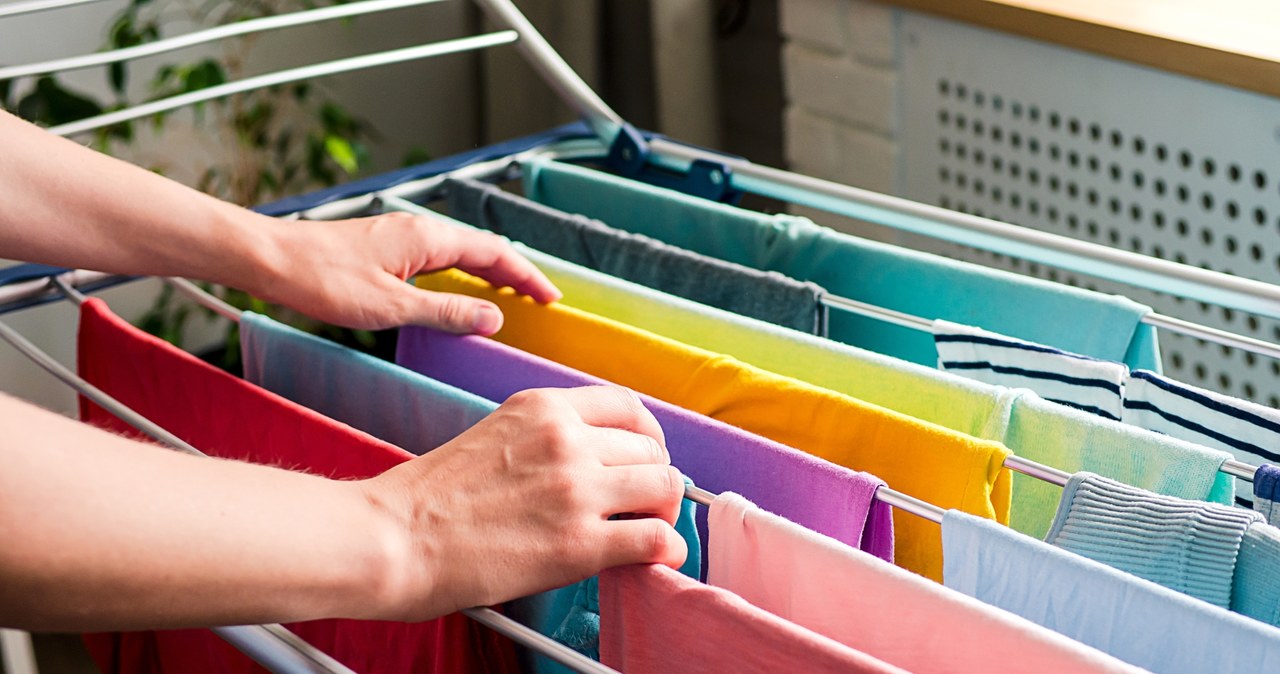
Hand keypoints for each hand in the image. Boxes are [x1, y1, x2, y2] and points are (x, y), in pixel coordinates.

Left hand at [254, 211, 560, 333]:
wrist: (270, 259)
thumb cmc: (322, 279)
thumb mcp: (391, 306)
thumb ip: (445, 313)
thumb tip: (493, 319)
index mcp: (429, 238)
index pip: (495, 253)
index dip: (527, 276)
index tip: (550, 298)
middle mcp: (419, 230)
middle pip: (482, 248)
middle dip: (514, 273)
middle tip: (540, 300)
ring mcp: (401, 237)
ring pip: (460, 252)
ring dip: (488, 273)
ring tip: (509, 298)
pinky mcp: (385, 248)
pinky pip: (438, 258)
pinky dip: (461, 275)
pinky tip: (456, 293)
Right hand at [352, 386, 687, 619]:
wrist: (393, 539)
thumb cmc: (429, 498)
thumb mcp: (494, 435)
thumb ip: (545, 438)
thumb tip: (590, 462)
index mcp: (543, 408)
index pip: (628, 407)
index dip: (648, 436)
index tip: (646, 457)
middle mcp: (567, 440)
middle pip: (651, 449)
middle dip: (654, 478)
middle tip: (643, 505)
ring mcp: (576, 490)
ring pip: (664, 487)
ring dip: (663, 512)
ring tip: (647, 530)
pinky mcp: (579, 544)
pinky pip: (655, 539)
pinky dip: (667, 550)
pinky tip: (656, 558)